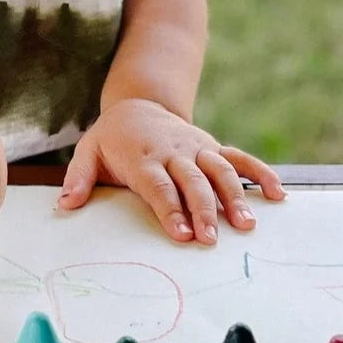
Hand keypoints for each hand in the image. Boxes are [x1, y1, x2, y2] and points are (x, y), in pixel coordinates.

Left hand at [58, 99, 284, 243]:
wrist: (139, 103)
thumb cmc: (112, 138)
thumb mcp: (88, 151)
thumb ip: (78, 178)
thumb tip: (65, 205)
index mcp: (143, 157)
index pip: (159, 185)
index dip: (171, 209)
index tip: (181, 234)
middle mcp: (174, 152)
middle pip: (192, 182)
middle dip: (203, 211)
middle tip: (211, 239)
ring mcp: (197, 148)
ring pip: (220, 171)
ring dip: (235, 198)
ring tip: (247, 225)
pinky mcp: (212, 147)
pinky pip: (240, 159)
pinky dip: (260, 174)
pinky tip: (278, 194)